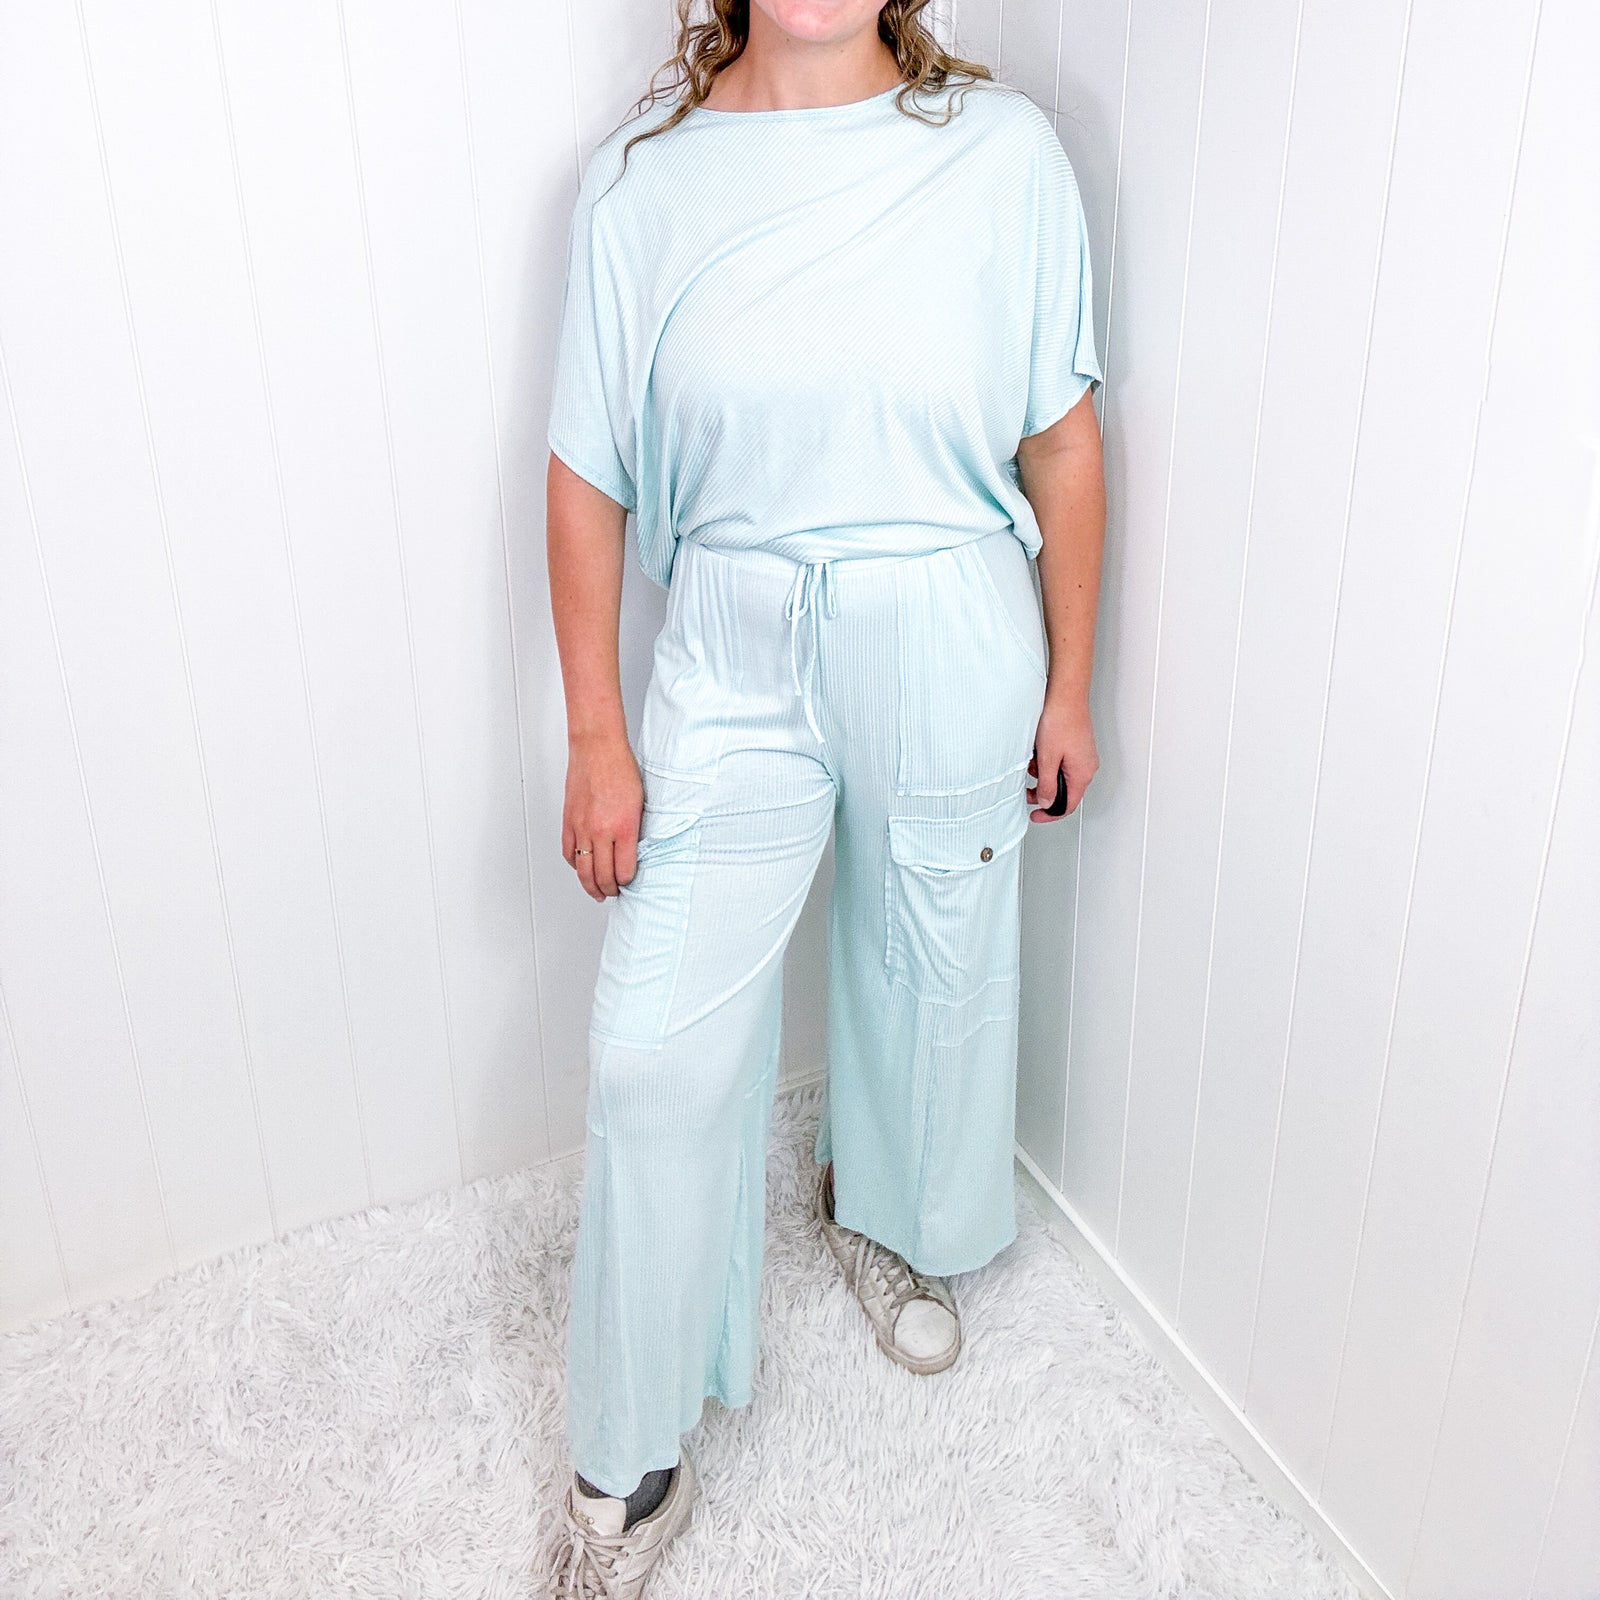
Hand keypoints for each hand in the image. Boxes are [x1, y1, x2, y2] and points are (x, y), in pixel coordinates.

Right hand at [562, 733, 644, 899]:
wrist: (597, 748)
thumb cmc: (621, 769)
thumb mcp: (640, 803)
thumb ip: (634, 831)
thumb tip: (632, 853)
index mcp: (623, 827)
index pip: (624, 870)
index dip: (627, 881)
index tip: (630, 882)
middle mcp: (600, 831)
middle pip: (602, 875)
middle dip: (610, 889)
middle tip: (614, 893)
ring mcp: (581, 827)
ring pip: (583, 870)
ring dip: (590, 885)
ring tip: (597, 891)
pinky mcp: (568, 821)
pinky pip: (569, 852)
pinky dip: (575, 865)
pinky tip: (581, 868)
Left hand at [1028, 692, 1097, 819]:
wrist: (1066, 695)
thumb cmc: (1060, 720)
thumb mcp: (1047, 758)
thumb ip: (1047, 784)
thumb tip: (1047, 802)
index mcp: (1082, 773)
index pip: (1068, 805)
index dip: (1050, 814)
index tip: (1035, 815)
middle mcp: (1086, 767)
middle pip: (1064, 791)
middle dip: (1043, 791)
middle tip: (1026, 790)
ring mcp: (1082, 756)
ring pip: (1060, 776)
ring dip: (1043, 774)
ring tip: (1032, 762)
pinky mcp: (1076, 747)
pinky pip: (1061, 763)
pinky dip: (1047, 762)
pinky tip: (1039, 752)